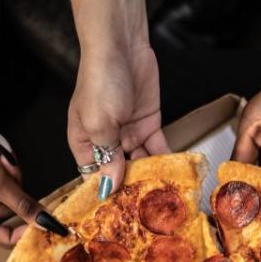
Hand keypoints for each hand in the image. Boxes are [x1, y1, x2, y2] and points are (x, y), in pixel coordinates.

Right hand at [0, 121, 62, 244]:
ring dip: (13, 179)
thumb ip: (24, 205)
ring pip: (11, 196)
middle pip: (11, 214)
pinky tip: (1, 159)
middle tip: (13, 175)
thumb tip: (43, 222)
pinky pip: (5, 186)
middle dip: (17, 192)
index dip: (28, 230)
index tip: (47, 222)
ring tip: (4, 163)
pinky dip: (7, 173)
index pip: (6, 238)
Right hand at [67, 0, 168, 200]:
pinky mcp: (149, 123)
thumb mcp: (100, 124)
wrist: (121, 45)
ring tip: (164, 200)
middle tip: (147, 214)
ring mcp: (128, 133)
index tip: (118, 216)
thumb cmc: (101, 80)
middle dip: (132, 191)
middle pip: (119, 173)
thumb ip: (108, 157)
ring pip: (141, 163)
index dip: (105, 195)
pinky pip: (158, 147)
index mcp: (84, 143)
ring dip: (151, 178)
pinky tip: (176, 176)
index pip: (93, 177)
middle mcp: (106, 141)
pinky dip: (166, 160)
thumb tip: (108, 187)